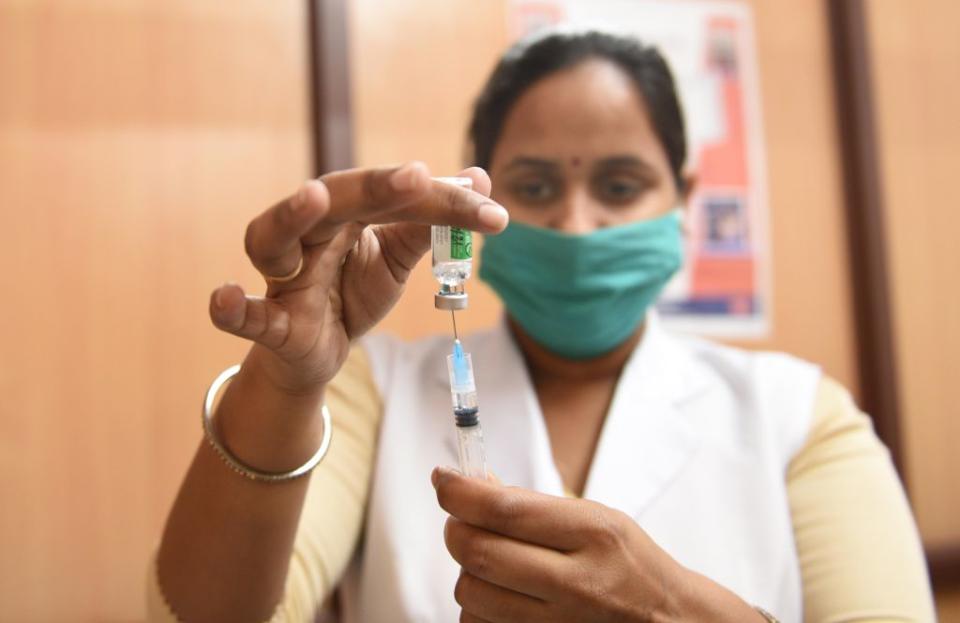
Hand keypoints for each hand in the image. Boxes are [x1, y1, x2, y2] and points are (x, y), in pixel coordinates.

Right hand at [208, 163, 507, 395]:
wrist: (319, 353)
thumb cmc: (352, 291)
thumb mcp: (396, 258)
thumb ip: (432, 222)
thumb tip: (480, 175)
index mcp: (345, 213)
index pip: (393, 194)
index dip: (441, 199)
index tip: (490, 208)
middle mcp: (309, 233)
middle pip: (335, 200)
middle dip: (375, 187)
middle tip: (417, 177)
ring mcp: (285, 277)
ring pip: (274, 239)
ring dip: (291, 216)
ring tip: (314, 197)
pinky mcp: (273, 323)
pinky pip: (249, 315)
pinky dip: (232, 308)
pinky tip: (224, 298)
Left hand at [432, 466, 684, 622]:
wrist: (669, 622)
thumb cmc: (628, 565)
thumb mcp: (595, 519)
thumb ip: (533, 506)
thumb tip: (470, 486)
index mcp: (592, 534)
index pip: (503, 509)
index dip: (459, 492)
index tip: (444, 480)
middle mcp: (576, 583)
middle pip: (478, 553)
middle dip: (456, 529)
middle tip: (461, 520)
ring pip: (471, 595)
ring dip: (468, 572)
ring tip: (492, 562)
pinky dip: (478, 607)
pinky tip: (501, 596)